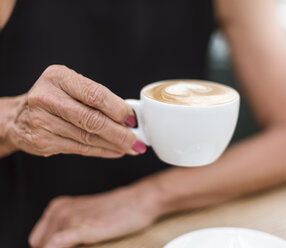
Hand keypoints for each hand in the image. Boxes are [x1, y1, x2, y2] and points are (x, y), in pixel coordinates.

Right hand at [6, 64, 145, 157]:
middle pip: (92, 119)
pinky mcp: (42, 142)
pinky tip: (115, 151)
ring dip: (114, 145)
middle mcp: (47, 97)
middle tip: (137, 140)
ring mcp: (42, 121)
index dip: (118, 109)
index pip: (95, 94)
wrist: (18, 117)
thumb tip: (130, 116)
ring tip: (131, 147)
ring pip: (87, 137)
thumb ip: (96, 98)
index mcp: (58, 77)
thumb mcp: (71, 87)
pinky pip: (80, 149)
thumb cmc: (54, 99)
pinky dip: (102, 151)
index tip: (133, 119)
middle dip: (119, 133)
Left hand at [29, 186, 160, 247]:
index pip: (38, 240)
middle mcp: (59, 211)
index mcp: (58, 206)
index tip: (69, 245)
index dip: (49, 247)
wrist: (140, 200)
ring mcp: (68, 219)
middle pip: (39, 246)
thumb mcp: (87, 215)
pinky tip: (81, 245)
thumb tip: (58, 243)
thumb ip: (69, 229)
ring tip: (87, 244)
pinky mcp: (80, 228)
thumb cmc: (120, 209)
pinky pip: (55, 246)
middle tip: (80, 245)